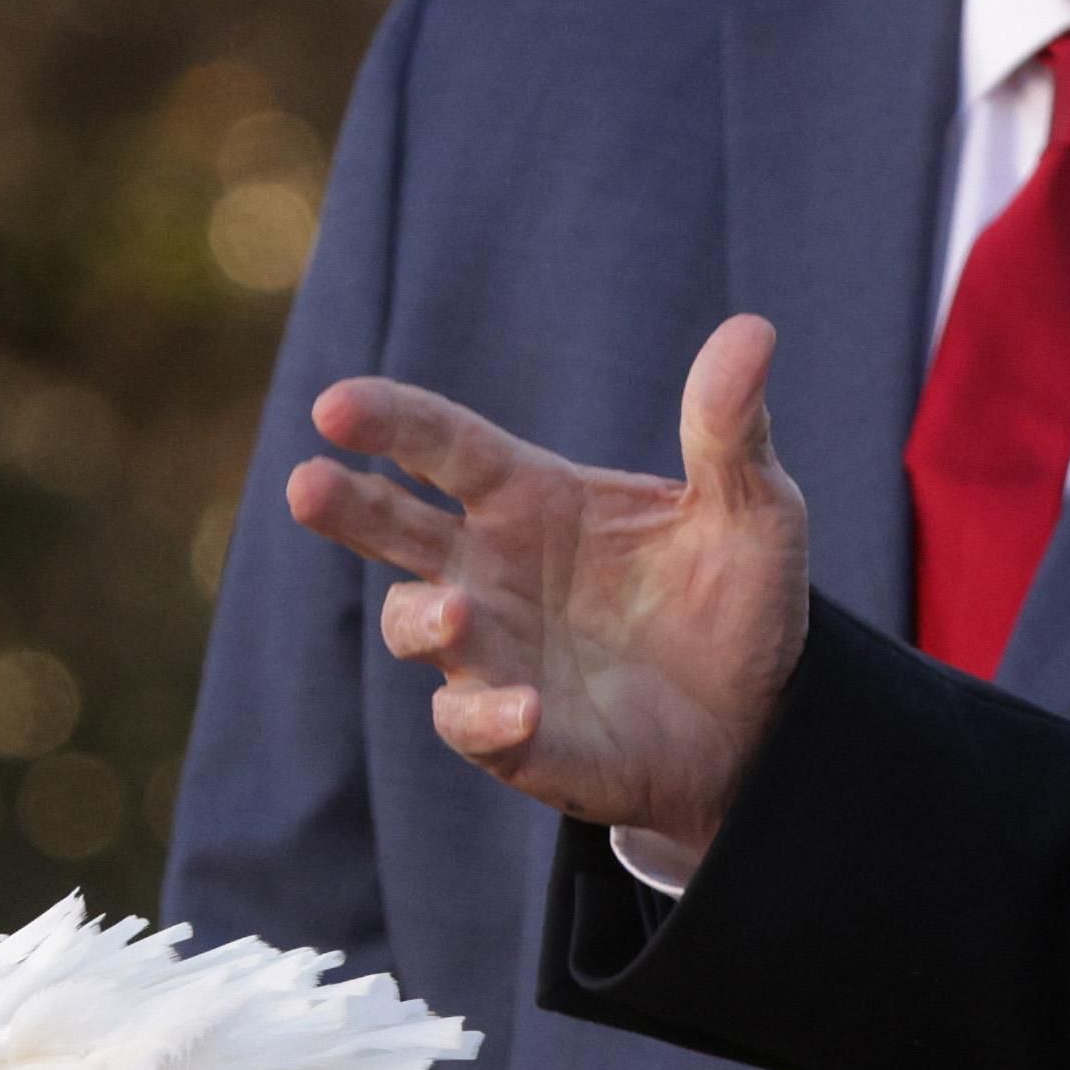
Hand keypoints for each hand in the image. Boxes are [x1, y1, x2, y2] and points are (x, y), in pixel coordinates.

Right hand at [285, 321, 813, 871]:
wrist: (761, 724)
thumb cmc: (736, 602)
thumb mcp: (752, 508)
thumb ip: (731, 428)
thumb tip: (753, 331)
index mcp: (531, 498)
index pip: (442, 446)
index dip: (389, 422)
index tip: (335, 406)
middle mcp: (492, 571)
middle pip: (394, 529)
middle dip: (346, 506)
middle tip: (308, 483)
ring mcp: (495, 656)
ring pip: (418, 628)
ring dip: (425, 619)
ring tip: (457, 613)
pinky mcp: (518, 738)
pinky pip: (474, 726)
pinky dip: (487, 717)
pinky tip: (523, 710)